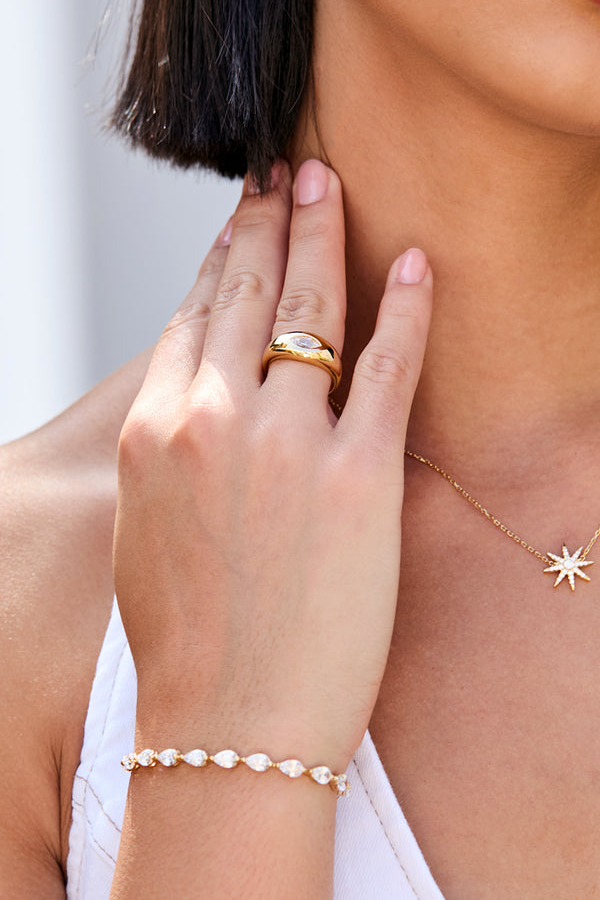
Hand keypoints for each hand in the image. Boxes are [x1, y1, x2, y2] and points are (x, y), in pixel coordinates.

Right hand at [113, 159, 431, 771]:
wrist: (227, 730)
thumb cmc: (186, 641)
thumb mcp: (145, 526)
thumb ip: (169, 447)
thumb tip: (199, 393)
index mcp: (155, 430)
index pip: (192, 314)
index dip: (221, 257)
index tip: (240, 221)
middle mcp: (213, 419)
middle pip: (246, 289)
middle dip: (269, 217)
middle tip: (287, 169)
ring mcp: (287, 443)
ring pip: (311, 309)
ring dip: (325, 234)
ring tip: (331, 184)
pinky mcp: (360, 476)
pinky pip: (387, 367)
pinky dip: (405, 309)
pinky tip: (413, 266)